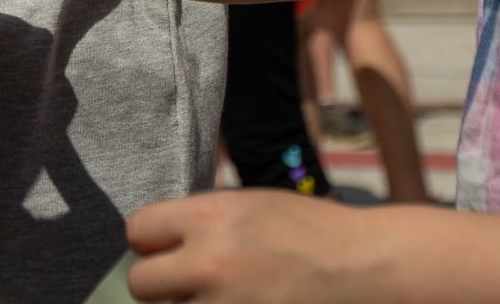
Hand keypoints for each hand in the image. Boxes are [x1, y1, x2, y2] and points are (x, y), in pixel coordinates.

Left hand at [125, 191, 381, 302]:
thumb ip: (199, 222)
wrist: (361, 267)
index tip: (165, 251)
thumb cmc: (308, 231)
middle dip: (159, 285)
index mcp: (208, 218)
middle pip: (141, 283)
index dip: (150, 243)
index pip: (138, 231)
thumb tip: (160, 243)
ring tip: (224, 295)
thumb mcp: (247, 205)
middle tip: (186, 284)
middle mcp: (209, 263)